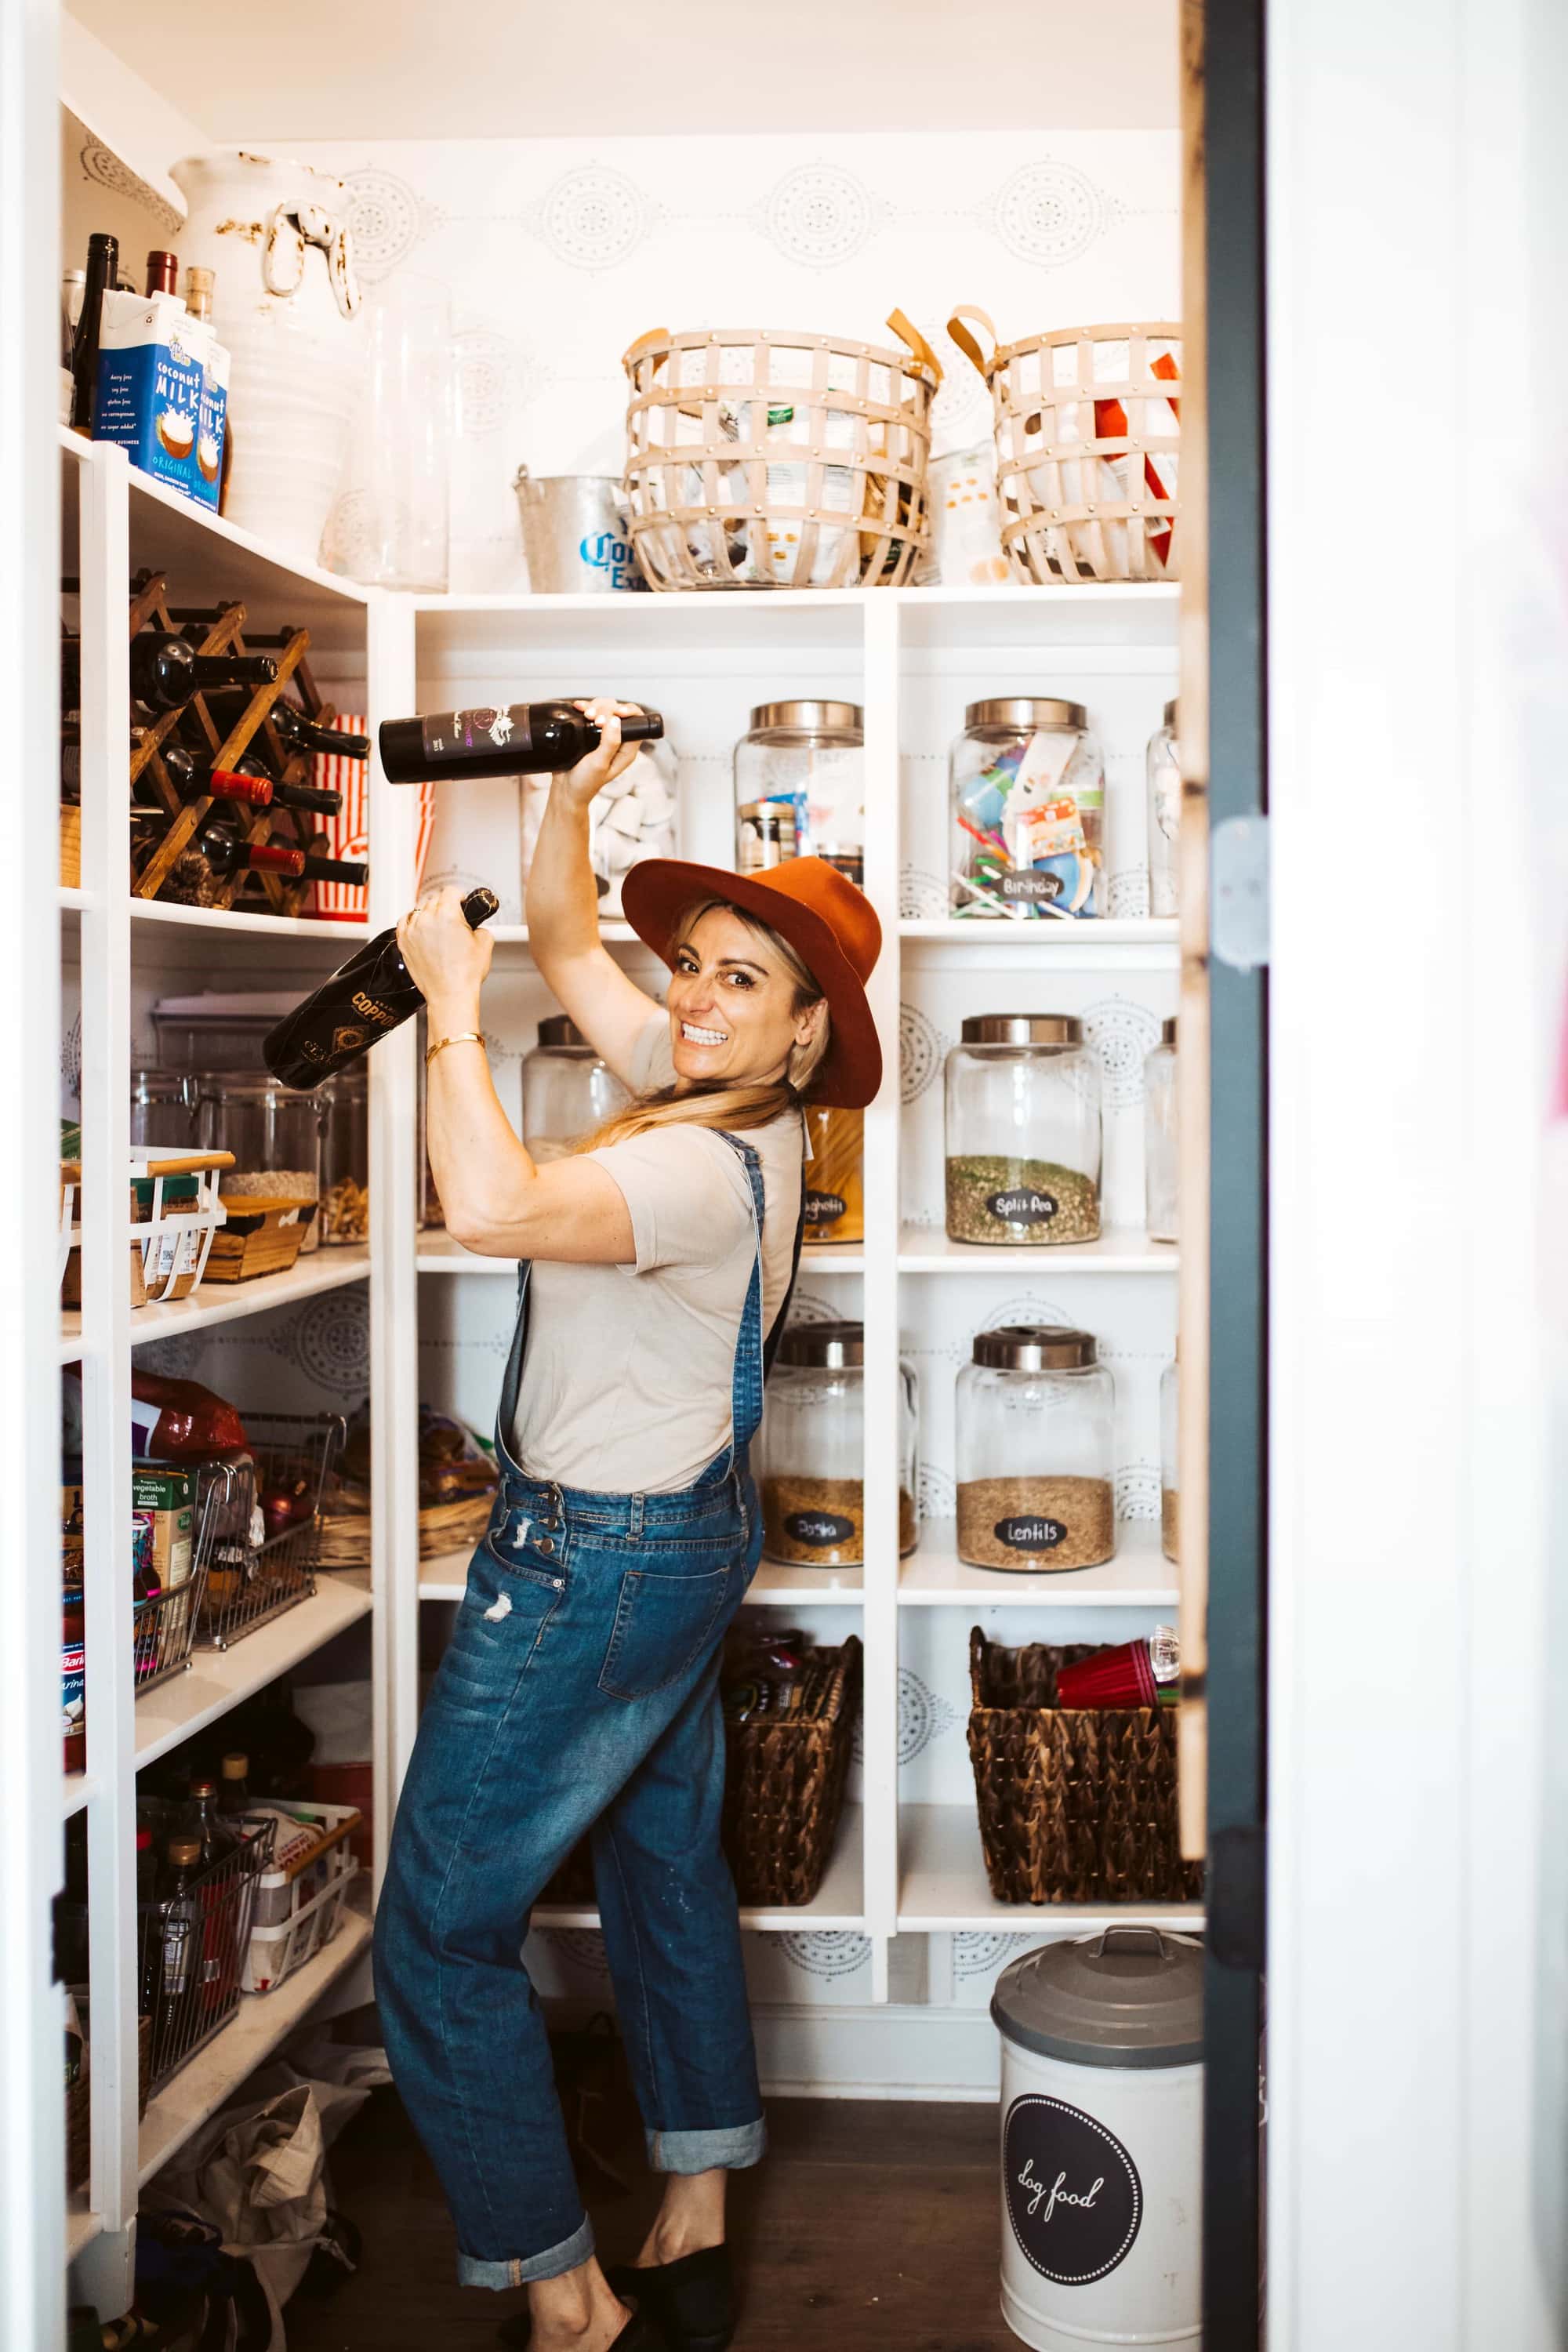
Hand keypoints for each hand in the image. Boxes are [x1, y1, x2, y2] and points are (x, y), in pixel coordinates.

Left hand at [397, 885, 493, 1025]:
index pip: (451, 891)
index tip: (461, 904)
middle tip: (454, 920)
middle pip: (435, 899)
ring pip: (419, 909)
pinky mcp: (404, 942)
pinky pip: (404, 922)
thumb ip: (480, 927)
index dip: (459, 897)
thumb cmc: (465, 974)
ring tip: (438, 926)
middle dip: (445, 906)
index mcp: (447, 914)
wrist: (450, 994)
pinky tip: (420, 927)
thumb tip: (475, 926)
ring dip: (429, 914)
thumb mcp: (485, 943)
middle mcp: (427, 919)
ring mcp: (413, 930)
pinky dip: (412, 922)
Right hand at [560, 697, 644, 811]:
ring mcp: (603, 736)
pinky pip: (591, 712)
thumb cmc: (584, 783)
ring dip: (595, 707)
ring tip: (585, 715)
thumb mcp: (599, 764)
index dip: (629, 712)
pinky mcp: (589, 732)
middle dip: (607, 709)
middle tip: (594, 719)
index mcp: (626, 750)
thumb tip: (616, 721)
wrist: (564, 790)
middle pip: (619, 711)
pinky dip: (586, 707)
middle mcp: (617, 741)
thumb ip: (609, 743)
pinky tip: (578, 708)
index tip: (616, 713)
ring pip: (605, 709)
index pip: (637, 723)